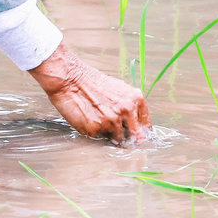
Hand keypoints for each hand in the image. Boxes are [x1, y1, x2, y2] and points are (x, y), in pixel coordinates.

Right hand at [28, 42, 150, 142]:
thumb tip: (135, 124)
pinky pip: (100, 138)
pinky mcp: (96, 129)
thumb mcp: (118, 89)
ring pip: (117, 139)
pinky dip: (96, 133)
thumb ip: (129, 105)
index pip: (146, 125)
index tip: (137, 135)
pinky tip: (89, 120)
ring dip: (110, 134)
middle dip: (130, 138)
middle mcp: (126, 111)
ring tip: (99, 120)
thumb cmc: (92, 82)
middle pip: (135, 137)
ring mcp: (112, 121)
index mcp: (135, 99)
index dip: (141, 131)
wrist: (70, 79)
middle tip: (122, 136)